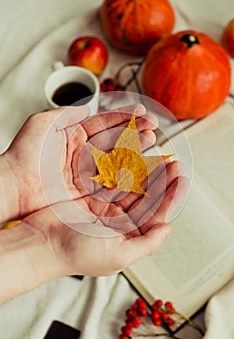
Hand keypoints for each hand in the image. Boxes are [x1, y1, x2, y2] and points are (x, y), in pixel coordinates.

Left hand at [2, 104, 156, 219]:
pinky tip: (140, 165)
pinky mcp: (87, 191)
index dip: (123, 116)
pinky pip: (111, 180)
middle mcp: (82, 153)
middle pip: (114, 140)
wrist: (15, 186)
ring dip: (135, 150)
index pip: (104, 123)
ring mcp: (86, 172)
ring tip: (152, 142)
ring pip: (116, 158)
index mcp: (73, 136)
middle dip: (134, 132)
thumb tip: (86, 106)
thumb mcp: (42, 124)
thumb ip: (65, 113)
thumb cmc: (24, 154)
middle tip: (152, 126)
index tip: (141, 110)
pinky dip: (127, 173)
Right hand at [21, 160, 188, 276]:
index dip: (170, 197)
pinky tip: (132, 157)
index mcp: (128, 236)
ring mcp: (103, 207)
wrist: (41, 243)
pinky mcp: (89, 195)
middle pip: (145, 197)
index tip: (181, 180)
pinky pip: (110, 178)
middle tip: (172, 163)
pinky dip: (122, 168)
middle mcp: (118, 221)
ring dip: (143, 171)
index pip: (156, 214)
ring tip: (156, 155)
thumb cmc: (77, 254)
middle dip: (160, 180)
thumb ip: (147, 243)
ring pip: (130, 185)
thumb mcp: (119, 255)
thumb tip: (167, 229)